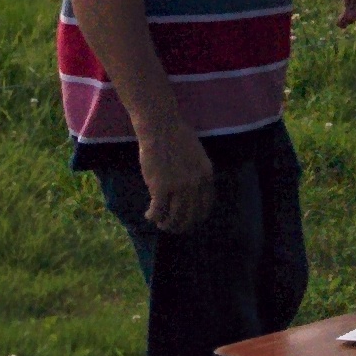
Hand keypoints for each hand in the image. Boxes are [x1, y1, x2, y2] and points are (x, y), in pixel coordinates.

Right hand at [133, 116, 218, 235]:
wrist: (160, 128)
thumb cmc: (176, 135)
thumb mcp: (197, 154)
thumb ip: (197, 171)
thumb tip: (192, 188)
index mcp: (206, 175)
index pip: (206, 205)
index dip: (197, 216)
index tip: (189, 220)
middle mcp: (195, 184)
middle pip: (191, 215)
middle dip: (182, 225)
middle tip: (173, 227)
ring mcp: (179, 187)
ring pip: (174, 217)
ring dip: (167, 225)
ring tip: (161, 224)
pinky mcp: (161, 189)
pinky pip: (158, 211)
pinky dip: (153, 216)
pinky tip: (149, 215)